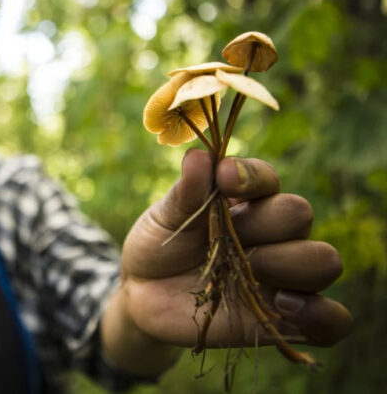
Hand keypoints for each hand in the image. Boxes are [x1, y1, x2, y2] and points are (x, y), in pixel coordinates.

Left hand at [101, 149, 351, 374]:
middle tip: (225, 244)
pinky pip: (333, 321)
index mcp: (244, 201)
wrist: (143, 295)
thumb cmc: (159, 246)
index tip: (224, 178)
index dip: (251, 176)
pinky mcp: (286, 319)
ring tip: (250, 271)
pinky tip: (282, 306)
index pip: (267, 178)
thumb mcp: (163, 218)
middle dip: (263, 223)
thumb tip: (199, 156)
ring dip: (289, 264)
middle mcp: (271, 233)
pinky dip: (321, 315)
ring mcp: (282, 276)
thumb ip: (185, 193)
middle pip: (299, 214)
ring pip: (323, 261)